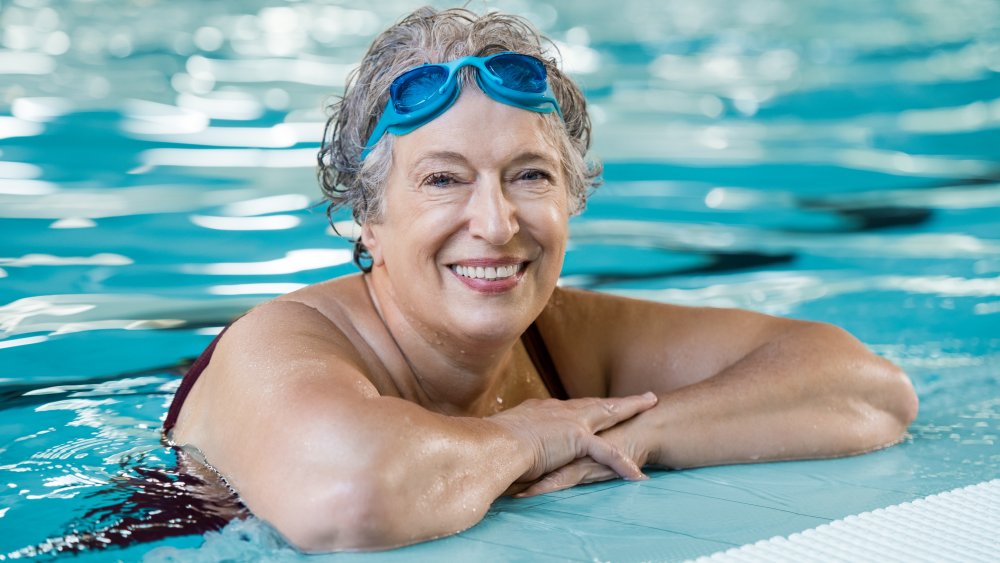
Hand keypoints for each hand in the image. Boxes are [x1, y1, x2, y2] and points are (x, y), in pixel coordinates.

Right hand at [488, 392, 657, 485]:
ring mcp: (569, 421)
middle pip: (596, 403)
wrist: (491, 446)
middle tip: (642, 395)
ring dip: (631, 409)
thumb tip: (504, 454)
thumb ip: (512, 445)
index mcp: (541, 412)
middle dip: (619, 400)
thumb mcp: (503, 441)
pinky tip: (637, 474)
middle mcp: (557, 411)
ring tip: (651, 404)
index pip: (571, 408)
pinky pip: (607, 452)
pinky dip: (622, 463)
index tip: (596, 406)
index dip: (587, 407)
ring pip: (608, 413)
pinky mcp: (576, 437)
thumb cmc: (488, 447)